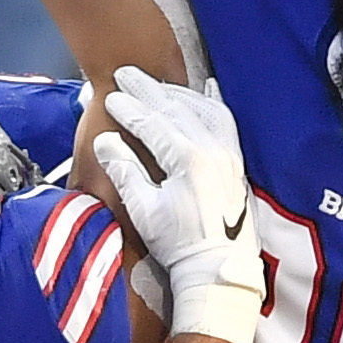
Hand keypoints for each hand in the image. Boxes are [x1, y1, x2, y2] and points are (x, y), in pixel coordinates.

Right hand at [90, 68, 259, 342]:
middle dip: (148, 90)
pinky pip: (225, 121)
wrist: (218, 269)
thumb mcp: (144, 210)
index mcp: (188, 159)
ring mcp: (228, 153)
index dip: (129, 108)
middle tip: (126, 74)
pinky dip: (212, 102)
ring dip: (176, 93)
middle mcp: (212, 148)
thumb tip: (106, 142)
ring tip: (154, 85)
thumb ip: (126, 171)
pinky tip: (206, 89)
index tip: (110, 96)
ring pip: (201, 109)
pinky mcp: (236, 161)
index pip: (152, 123)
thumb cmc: (179, 244)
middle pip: (175, 108)